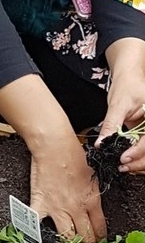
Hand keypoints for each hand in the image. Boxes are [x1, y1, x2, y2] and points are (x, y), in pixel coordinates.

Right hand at [0, 75, 105, 242]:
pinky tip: (35, 237)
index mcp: (91, 200)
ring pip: (66, 237)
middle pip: (85, 236)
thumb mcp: (92, 175)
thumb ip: (92, 194)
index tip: (97, 240)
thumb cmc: (72, 153)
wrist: (54, 145)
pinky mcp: (40, 204)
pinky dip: (34, 231)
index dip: (100, 238)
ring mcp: (57, 208)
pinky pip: (36, 224)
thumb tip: (92, 206)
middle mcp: (76, 208)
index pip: (99, 228)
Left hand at [99, 38, 144, 172]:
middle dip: (139, 162)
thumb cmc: (128, 85)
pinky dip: (137, 157)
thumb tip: (101, 143)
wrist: (129, 76)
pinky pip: (144, 149)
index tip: (123, 159)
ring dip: (139, 163)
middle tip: (122, 166)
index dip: (138, 152)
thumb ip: (112, 125)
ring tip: (124, 167)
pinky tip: (127, 162)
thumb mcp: (118, 105)